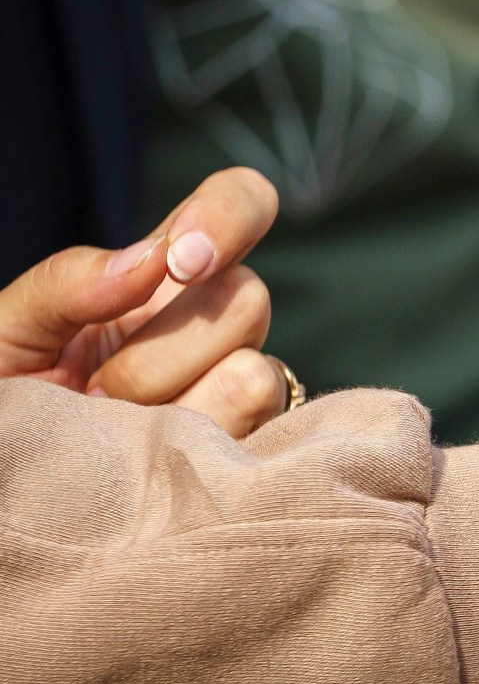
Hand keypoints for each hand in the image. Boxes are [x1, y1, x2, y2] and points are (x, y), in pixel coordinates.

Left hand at [0, 167, 288, 436]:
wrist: (12, 478)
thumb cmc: (8, 398)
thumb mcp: (11, 325)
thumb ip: (69, 281)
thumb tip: (153, 261)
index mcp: (161, 275)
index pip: (239, 205)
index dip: (230, 215)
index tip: (180, 261)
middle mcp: (214, 324)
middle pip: (247, 294)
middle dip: (158, 350)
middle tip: (97, 389)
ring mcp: (238, 388)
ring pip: (250, 369)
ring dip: (167, 403)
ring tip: (118, 429)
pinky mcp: (249, 448)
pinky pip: (250, 426)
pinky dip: (188, 440)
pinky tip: (149, 457)